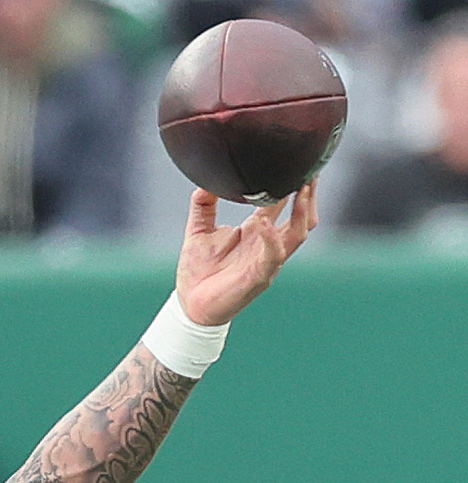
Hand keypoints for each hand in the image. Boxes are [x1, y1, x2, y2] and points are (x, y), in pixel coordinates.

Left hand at [175, 183, 317, 327]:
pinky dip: (271, 239)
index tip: (298, 161)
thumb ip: (203, 205)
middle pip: (302, 216)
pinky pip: (272, 257)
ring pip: (298, 234)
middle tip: (311, 169)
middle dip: (309, 194)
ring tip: (300, 188)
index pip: (282, 203)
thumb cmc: (198, 270)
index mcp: (257, 231)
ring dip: (302, 211)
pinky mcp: (258, 278)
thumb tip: (204, 180)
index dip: (292, 183)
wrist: (188, 304)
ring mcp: (267, 261)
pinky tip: (263, 223)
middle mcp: (268, 244)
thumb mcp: (198, 231)